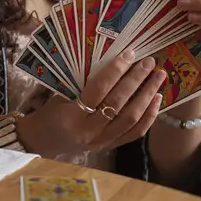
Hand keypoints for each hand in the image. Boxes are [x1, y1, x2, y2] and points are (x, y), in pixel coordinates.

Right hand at [17, 50, 163, 158]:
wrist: (42, 141)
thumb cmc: (48, 113)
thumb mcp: (59, 95)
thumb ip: (83, 83)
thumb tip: (112, 63)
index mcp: (71, 116)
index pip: (98, 90)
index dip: (115, 70)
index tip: (130, 54)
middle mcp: (88, 131)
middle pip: (118, 103)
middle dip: (136, 80)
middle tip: (149, 62)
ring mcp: (101, 141)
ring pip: (131, 118)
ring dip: (147, 96)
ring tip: (158, 78)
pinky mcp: (110, 146)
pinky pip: (135, 132)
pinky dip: (149, 115)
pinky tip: (156, 99)